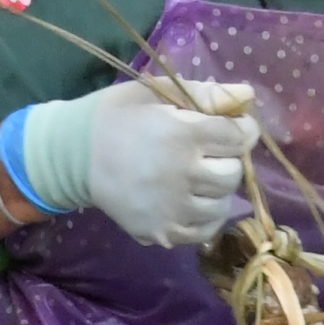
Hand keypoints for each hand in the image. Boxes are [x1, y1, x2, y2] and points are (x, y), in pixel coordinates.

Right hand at [13, 77, 263, 244]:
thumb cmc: (118, 116)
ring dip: (217, 190)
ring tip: (198, 178)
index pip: (238, 137)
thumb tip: (248, 95)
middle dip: (228, 160)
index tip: (230, 128)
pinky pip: (203, 231)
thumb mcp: (157, 92)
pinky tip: (190, 201)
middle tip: (210, 153)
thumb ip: (205, 94)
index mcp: (184, 134)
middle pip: (233, 173)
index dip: (240, 130)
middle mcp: (183, 175)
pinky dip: (205, 217)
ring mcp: (173, 209)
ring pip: (222, 205)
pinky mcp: (162, 232)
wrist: (75, 156)